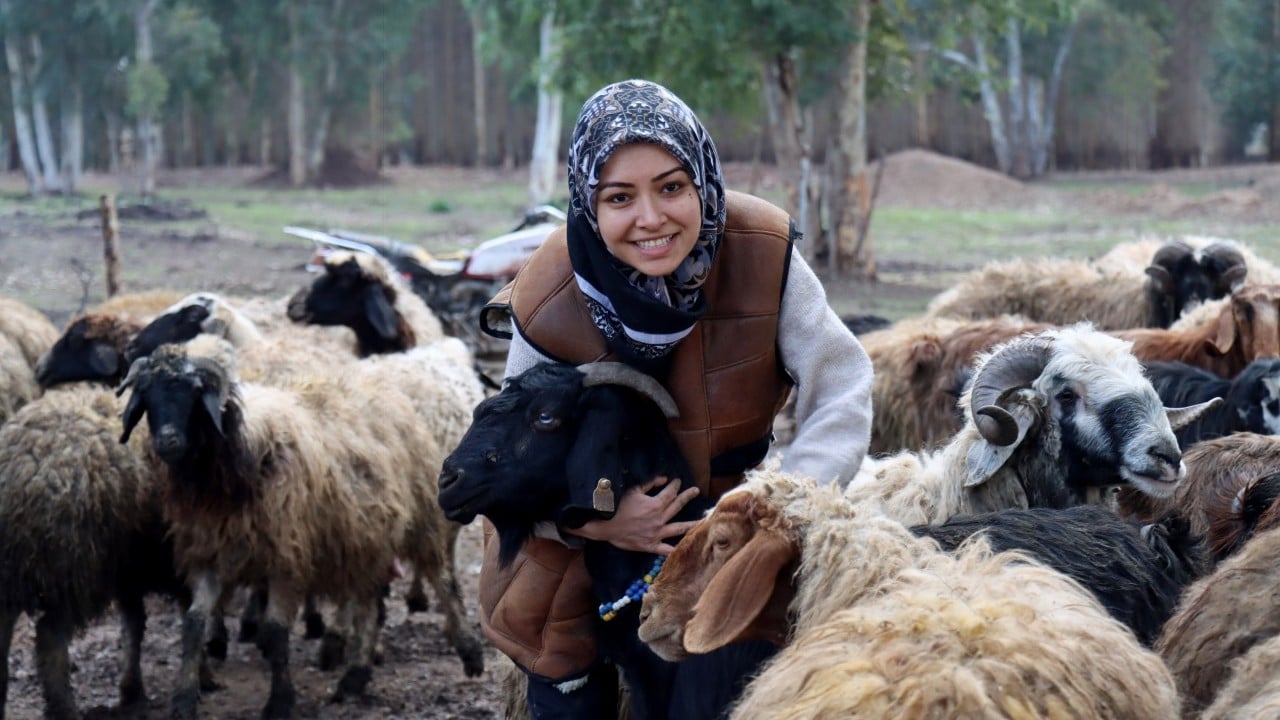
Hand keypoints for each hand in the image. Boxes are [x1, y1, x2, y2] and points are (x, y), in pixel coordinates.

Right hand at [568, 476, 700, 554]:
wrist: (605, 526)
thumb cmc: (618, 506)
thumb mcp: (633, 490)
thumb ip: (650, 483)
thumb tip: (664, 479)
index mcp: (655, 505)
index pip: (670, 493)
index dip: (675, 485)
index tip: (678, 481)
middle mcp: (660, 519)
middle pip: (677, 506)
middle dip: (687, 497)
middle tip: (695, 491)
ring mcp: (657, 534)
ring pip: (679, 529)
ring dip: (692, 524)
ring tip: (703, 520)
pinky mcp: (651, 545)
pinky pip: (666, 550)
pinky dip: (675, 550)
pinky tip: (686, 550)